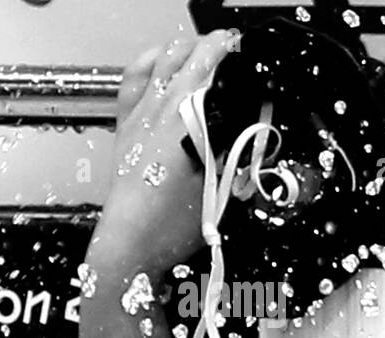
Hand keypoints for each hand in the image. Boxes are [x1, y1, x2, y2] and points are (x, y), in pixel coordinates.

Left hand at [91, 31, 240, 279]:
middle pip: (199, 52)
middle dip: (223, 46)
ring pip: (167, 55)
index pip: (225, 64)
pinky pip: (134, 77)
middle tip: (238, 55)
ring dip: (191, 48)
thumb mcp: (223, 184)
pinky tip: (164, 62)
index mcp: (192, 116)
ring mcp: (142, 111)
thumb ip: (237, 145)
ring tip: (207, 55)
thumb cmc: (176, 222)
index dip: (245, 55)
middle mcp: (165, 105)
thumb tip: (252, 118)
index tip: (258, 58)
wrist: (131, 243)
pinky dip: (152, 60)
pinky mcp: (126, 122)